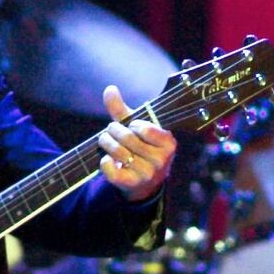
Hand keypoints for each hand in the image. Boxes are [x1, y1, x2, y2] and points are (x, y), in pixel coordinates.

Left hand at [97, 85, 176, 201]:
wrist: (145, 181)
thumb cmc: (142, 148)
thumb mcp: (136, 128)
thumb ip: (122, 110)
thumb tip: (109, 88)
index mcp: (169, 143)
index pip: (143, 128)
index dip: (132, 124)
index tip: (131, 126)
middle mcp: (161, 160)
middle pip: (127, 138)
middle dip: (113, 130)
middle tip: (110, 130)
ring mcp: (147, 174)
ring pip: (118, 152)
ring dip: (105, 143)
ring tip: (105, 141)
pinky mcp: (132, 184)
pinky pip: (112, 171)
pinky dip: (105, 162)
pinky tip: (107, 159)